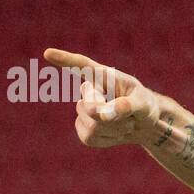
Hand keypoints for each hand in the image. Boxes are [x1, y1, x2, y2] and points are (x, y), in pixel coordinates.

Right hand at [43, 48, 163, 147]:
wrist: (144, 125)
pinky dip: (108, 140)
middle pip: (90, 107)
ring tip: (127, 123)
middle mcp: (90, 90)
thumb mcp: (144, 104)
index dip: (65, 60)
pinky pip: (89, 138)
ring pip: (92, 126)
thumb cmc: (146, 107)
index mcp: (103, 77)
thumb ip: (127, 106)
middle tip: (131, 119)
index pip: (82, 65)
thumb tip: (103, 114)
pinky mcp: (83, 128)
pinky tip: (116, 133)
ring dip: (115, 130)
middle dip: (112, 118)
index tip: (48, 53)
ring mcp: (83, 109)